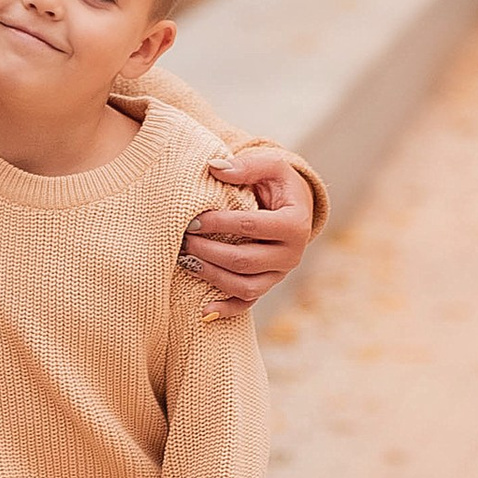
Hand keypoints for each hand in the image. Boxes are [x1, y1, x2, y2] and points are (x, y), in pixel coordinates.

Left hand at [182, 151, 314, 316]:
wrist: (292, 205)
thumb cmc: (277, 183)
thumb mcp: (270, 166)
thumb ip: (245, 166)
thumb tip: (214, 168)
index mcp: (294, 224)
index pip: (251, 226)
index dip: (218, 224)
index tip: (192, 220)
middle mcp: (292, 255)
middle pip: (244, 260)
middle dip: (208, 251)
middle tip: (183, 240)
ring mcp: (280, 274)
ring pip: (245, 286)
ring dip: (212, 276)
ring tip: (186, 261)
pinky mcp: (268, 284)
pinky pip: (247, 303)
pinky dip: (226, 309)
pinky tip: (203, 311)